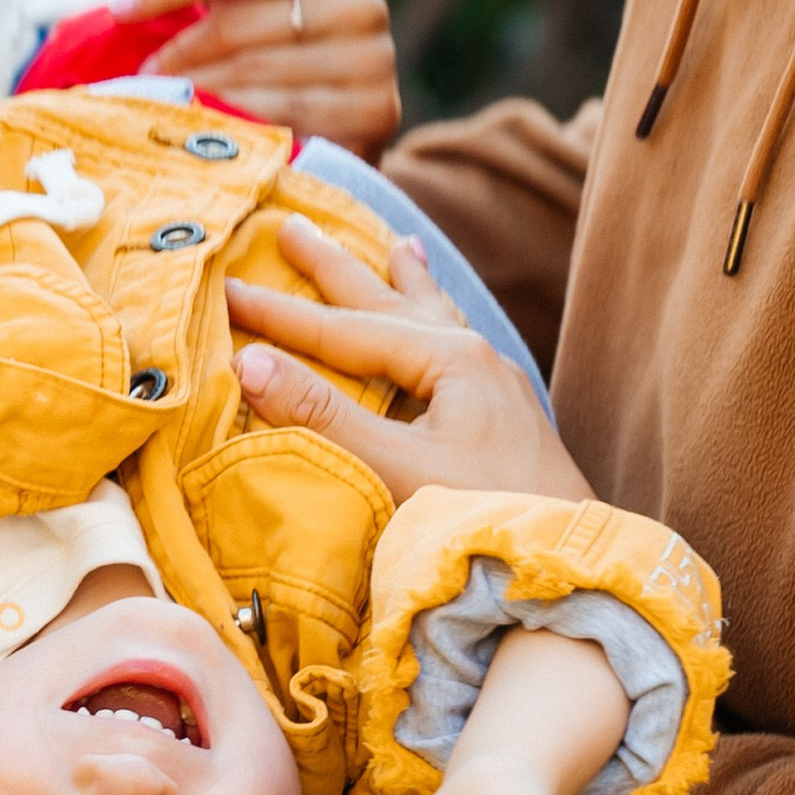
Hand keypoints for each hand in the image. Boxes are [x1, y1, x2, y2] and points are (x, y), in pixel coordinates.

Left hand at [131, 0, 400, 155]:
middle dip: (182, 48)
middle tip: (142, 73)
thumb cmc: (286, 39)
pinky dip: (237, 122)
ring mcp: (375, 61)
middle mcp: (365, 2)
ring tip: (161, 99)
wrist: (349, 113)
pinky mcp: (375, 114)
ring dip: (199, 88)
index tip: (117, 9)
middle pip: (244, 20)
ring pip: (259, 71)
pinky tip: (205, 126)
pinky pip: (285, 116)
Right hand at [228, 217, 589, 506]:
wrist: (570, 570)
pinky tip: (448, 330)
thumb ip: (325, 417)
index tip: (224, 289)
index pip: (345, 331)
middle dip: (336, 268)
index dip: (280, 314)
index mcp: (451, 360)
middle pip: (390, 303)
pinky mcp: (507, 422)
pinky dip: (441, 327)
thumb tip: (249, 362)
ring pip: (434, 319)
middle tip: (289, 225)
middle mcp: (476, 360)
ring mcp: (496, 389)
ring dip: (403, 285)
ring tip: (397, 246)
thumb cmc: (485, 519)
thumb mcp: (396, 468)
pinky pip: (460, 350)